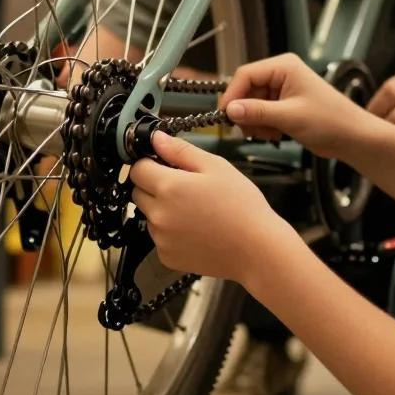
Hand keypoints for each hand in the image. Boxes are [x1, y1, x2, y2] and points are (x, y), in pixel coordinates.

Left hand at [130, 131, 294, 283]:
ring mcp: (160, 238)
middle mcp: (158, 214)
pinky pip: (159, 238)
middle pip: (138, 192)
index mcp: (169, 187)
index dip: (150, 163)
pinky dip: (170, 233)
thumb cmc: (241, 206)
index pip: (138, 169)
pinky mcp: (166, 256)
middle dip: (154, 186)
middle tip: (185, 188)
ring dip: (162, 210)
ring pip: (148, 215)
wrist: (256, 250)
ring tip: (195, 211)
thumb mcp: (216, 167)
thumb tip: (156, 138)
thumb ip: (181, 150)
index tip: (166, 166)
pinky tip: (195, 230)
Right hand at [220, 53, 363, 158]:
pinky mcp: (284, 105)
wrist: (353, 137)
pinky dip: (264, 126)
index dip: (232, 95)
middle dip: (246, 113)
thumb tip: (229, 110)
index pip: (245, 74)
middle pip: (247, 90)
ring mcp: (282, 90)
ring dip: (256, 122)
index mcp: (283, 67)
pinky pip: (262, 114)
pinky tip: (277, 135)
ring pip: (252, 105)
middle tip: (250, 131)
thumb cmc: (329, 121)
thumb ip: (257, 112)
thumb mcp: (290, 117)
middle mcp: (281, 74)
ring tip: (271, 134)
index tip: (224, 116)